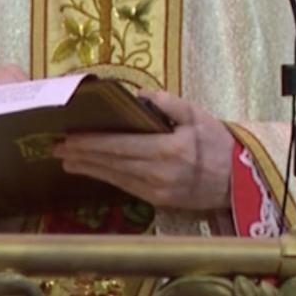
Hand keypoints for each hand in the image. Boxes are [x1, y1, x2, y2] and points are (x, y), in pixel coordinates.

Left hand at [52, 90, 232, 209]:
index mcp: (168, 149)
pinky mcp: (160, 201)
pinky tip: (93, 171)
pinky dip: (106, 178)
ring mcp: (159, 190)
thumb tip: (138, 94)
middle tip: (57, 147)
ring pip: (116, 178)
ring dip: (89, 168)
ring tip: (66, 160)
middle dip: (83, 155)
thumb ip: (167, 102)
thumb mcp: (196, 114)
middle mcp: (160, 173)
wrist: (239, 179)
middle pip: (113, 163)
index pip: (120, 145)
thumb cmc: (216, 141)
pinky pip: (127, 187)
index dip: (92, 142)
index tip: (70, 137)